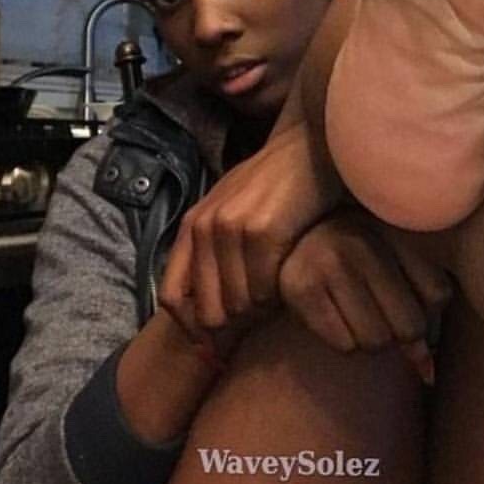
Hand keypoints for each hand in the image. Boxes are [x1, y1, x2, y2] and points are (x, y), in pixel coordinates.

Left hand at [158, 44, 344, 334]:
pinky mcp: (263, 231)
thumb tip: (209, 312)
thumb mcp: (235, 209)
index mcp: (193, 224)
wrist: (311, 144)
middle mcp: (205, 227)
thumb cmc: (280, 183)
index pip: (172, 297)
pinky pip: (266, 289)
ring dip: (262, 307)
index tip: (221, 339)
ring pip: (239, 305)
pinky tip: (292, 277)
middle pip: (208, 310)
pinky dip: (280, 294)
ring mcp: (232, 228)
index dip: (193, 327)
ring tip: (281, 290)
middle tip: (264, 312)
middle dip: (236, 322)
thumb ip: (216, 250)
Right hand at [278, 206, 453, 384]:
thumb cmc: (351, 257)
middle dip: (398, 333)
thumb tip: (427, 372)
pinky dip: (342, 341)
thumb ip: (418, 306)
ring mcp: (331, 264)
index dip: (427, 311)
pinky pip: (343, 345)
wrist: (287, 238)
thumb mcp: (390, 265)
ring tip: (353, 313)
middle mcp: (364, 243)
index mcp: (393, 229)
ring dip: (368, 339)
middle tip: (377, 313)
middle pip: (410, 325)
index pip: (439, 293)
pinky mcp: (302, 289)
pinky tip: (332, 316)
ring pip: (376, 341)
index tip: (407, 301)